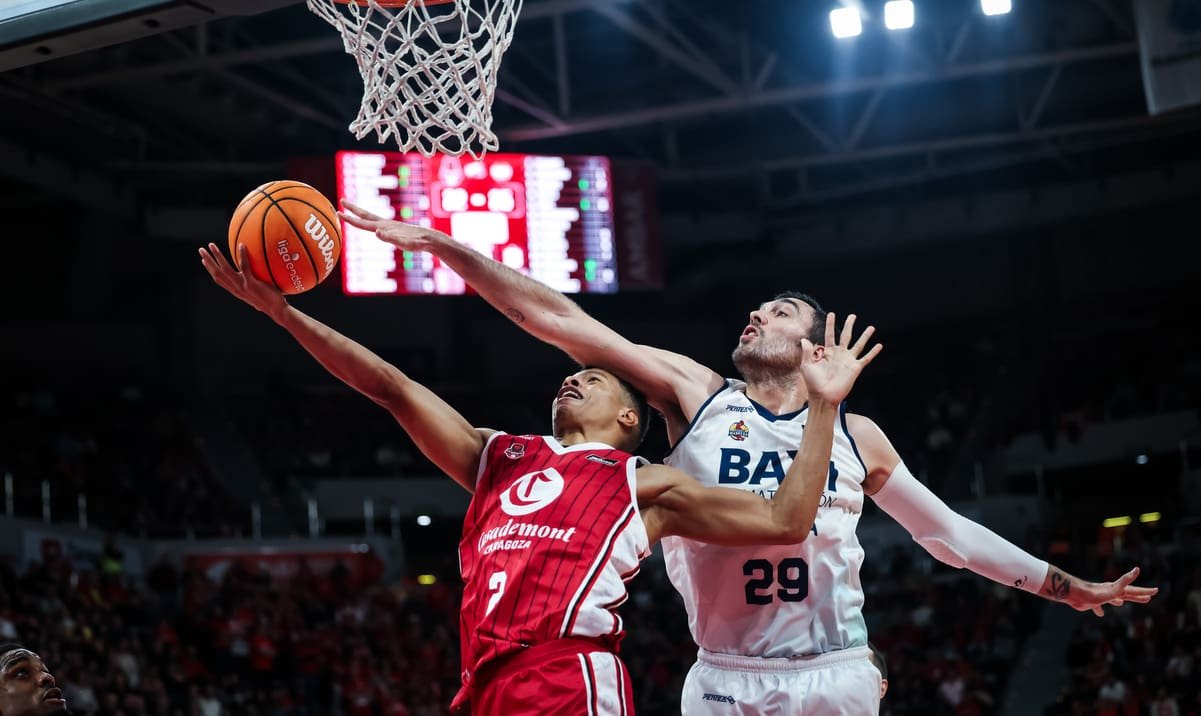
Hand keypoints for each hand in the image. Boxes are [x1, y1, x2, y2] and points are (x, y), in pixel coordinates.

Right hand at [199, 243, 287, 319]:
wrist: (277, 311)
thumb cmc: (270, 302)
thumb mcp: (257, 293)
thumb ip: (252, 286)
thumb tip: (255, 279)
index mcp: (236, 290)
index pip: (219, 279)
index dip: (210, 269)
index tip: (204, 260)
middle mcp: (236, 289)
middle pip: (217, 273)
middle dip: (208, 261)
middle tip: (201, 249)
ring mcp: (243, 287)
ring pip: (225, 269)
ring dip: (217, 256)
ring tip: (211, 245)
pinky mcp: (252, 284)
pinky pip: (245, 267)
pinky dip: (242, 255)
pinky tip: (241, 245)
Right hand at [338, 201, 452, 251]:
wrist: (429, 239)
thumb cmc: (417, 242)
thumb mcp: (402, 242)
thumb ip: (389, 237)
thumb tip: (376, 232)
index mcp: (384, 227)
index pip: (363, 222)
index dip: (350, 219)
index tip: (338, 212)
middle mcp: (386, 225)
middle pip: (365, 215)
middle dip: (353, 209)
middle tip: (341, 201)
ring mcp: (390, 227)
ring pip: (371, 219)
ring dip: (360, 215)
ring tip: (352, 212)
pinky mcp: (395, 230)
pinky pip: (378, 225)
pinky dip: (371, 223)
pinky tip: (371, 226)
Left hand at [799, 312, 882, 405]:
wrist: (823, 397)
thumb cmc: (813, 384)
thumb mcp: (806, 366)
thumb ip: (807, 352)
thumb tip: (804, 339)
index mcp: (827, 352)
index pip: (830, 335)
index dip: (831, 324)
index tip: (832, 314)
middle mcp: (839, 354)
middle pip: (846, 336)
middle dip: (849, 325)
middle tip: (853, 316)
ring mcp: (848, 360)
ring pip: (859, 344)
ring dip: (865, 336)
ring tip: (871, 327)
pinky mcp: (855, 368)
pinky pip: (866, 358)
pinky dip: (873, 352)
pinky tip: (879, 345)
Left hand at [1051, 566, 1158, 616]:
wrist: (1074, 594)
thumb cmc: (1094, 593)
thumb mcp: (1114, 589)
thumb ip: (1126, 581)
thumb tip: (1137, 569)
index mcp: (1117, 590)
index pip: (1134, 590)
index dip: (1145, 591)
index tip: (1156, 590)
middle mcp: (1110, 592)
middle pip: (1126, 594)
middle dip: (1137, 596)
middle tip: (1148, 598)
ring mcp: (1101, 597)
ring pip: (1113, 599)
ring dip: (1120, 601)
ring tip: (1123, 603)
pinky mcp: (1092, 603)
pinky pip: (1098, 607)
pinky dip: (1100, 610)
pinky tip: (1100, 613)